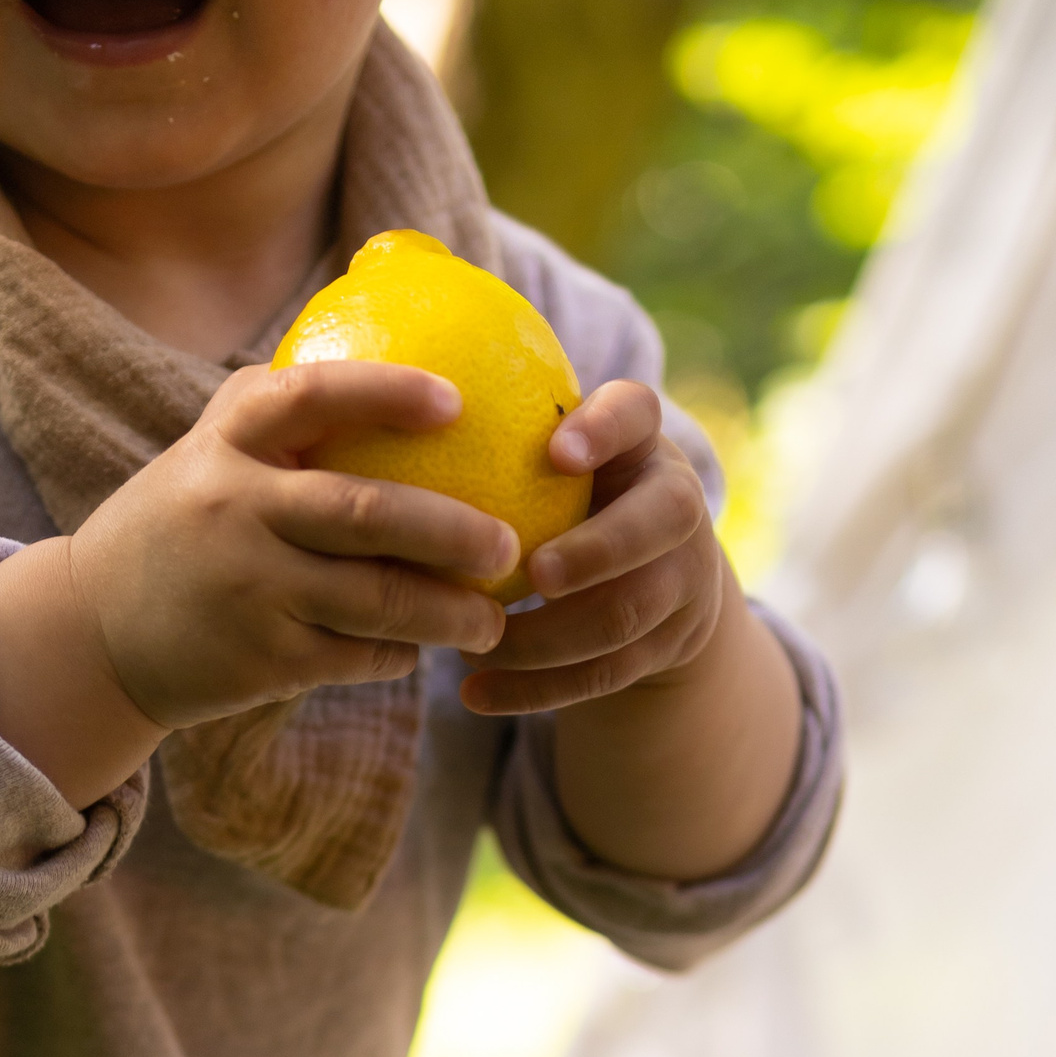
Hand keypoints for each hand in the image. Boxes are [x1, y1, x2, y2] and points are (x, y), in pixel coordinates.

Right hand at [66, 361, 515, 730]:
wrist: (90, 627)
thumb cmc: (190, 516)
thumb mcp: (217, 446)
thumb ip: (291, 401)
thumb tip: (391, 293)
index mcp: (227, 440)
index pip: (310, 397)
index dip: (386, 393)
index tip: (455, 400)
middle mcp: (234, 507)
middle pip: (365, 513)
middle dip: (451, 530)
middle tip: (508, 541)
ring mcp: (246, 587)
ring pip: (376, 600)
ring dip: (450, 611)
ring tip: (494, 617)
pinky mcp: (258, 659)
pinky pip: (356, 655)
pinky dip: (401, 652)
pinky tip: (424, 646)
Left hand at [458, 380, 725, 716]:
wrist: (654, 573)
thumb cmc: (562, 492)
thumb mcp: (550, 448)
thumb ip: (493, 420)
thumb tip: (370, 363)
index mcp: (641, 441)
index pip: (637, 413)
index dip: (604, 430)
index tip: (557, 451)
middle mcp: (678, 502)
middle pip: (662, 523)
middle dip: (597, 550)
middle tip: (532, 573)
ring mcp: (685, 578)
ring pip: (630, 613)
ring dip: (549, 637)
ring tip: (474, 645)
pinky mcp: (669, 644)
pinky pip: (607, 674)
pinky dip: (538, 689)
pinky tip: (473, 693)